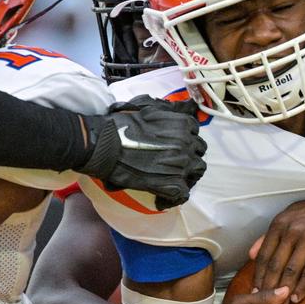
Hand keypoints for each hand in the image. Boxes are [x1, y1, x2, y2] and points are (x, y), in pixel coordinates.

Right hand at [80, 95, 207, 209]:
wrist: (105, 145)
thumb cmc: (121, 125)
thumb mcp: (148, 108)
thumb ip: (171, 109)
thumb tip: (188, 106)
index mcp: (182, 124)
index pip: (195, 132)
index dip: (186, 139)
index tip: (175, 144)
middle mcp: (186, 143)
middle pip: (199, 152)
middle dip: (189, 155)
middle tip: (173, 161)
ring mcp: (181, 164)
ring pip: (197, 171)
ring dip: (187, 174)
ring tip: (172, 178)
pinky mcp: (172, 183)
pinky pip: (183, 193)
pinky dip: (174, 197)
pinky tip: (162, 197)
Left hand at [251, 197, 304, 303]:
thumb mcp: (292, 218)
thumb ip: (270, 236)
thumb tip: (250, 254)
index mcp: (281, 222)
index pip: (264, 254)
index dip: (258, 276)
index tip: (255, 292)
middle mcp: (293, 228)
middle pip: (276, 265)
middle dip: (268, 289)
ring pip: (291, 271)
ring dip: (284, 292)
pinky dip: (302, 288)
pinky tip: (296, 298)